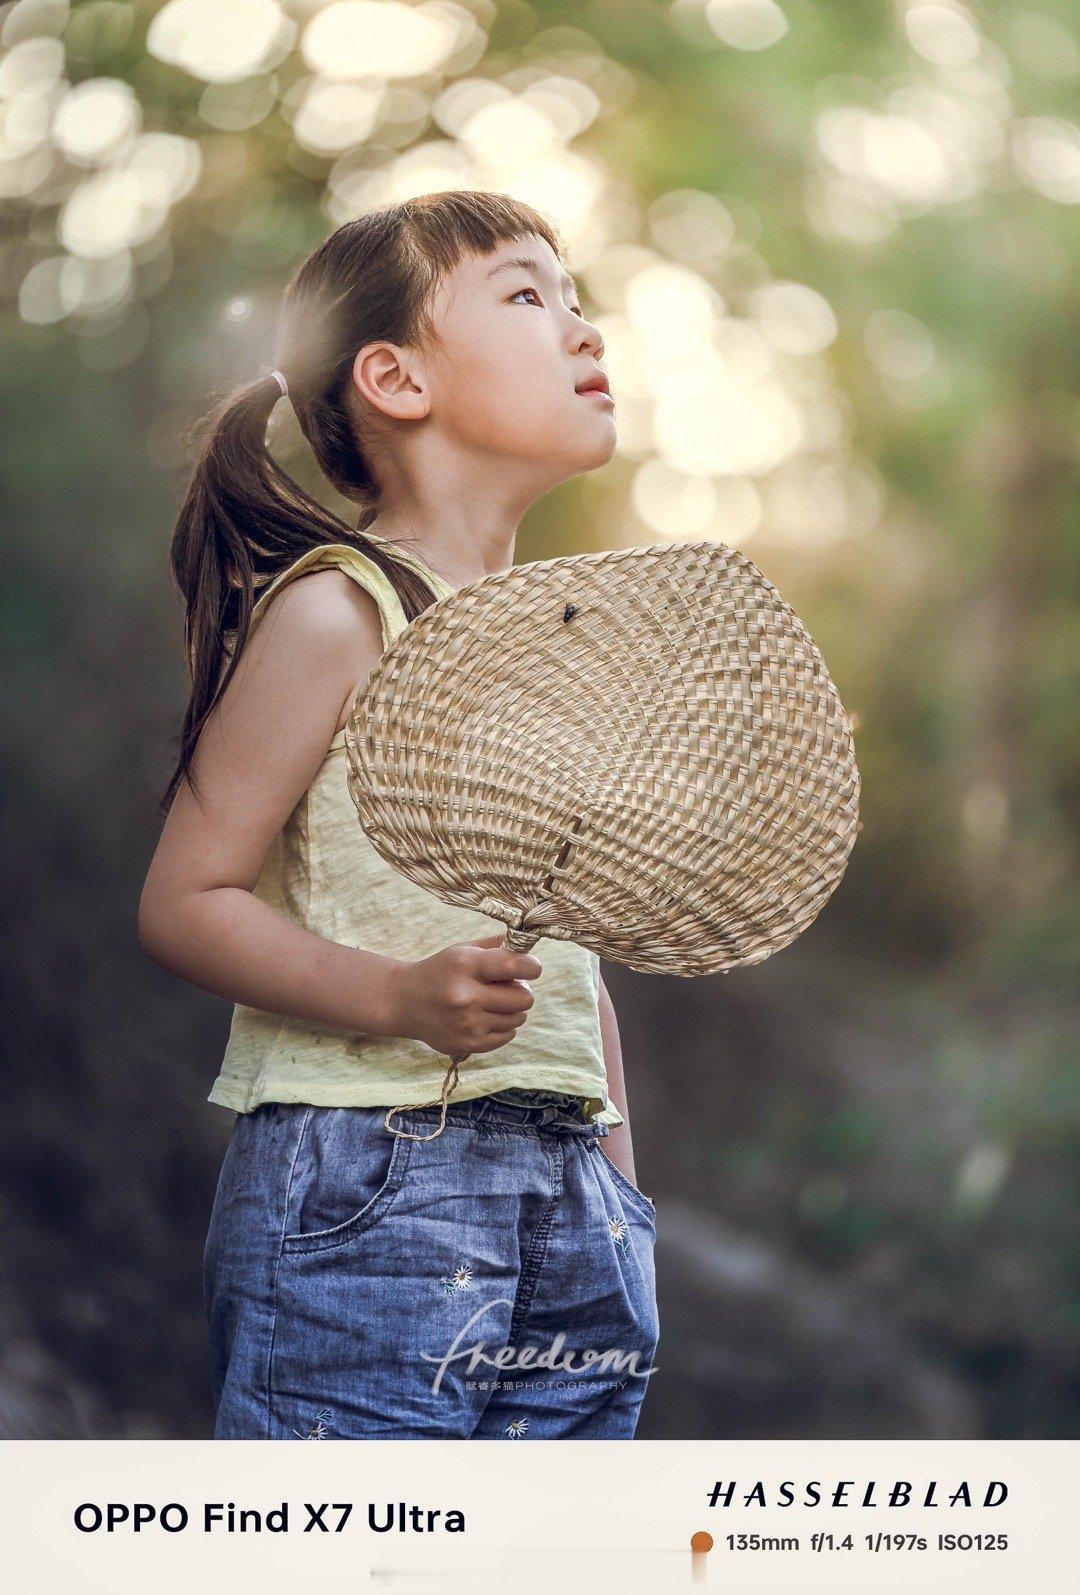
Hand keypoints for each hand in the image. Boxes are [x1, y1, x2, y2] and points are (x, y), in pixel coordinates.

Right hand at [387, 934, 541, 1059]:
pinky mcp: (468, 1045)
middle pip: (524, 998)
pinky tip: (486, 1016)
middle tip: (507, 986)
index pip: (514, 965)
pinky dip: (504, 1026)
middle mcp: (466, 997)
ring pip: (519, 1018)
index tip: (531, 967)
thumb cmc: (440, 971)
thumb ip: (498, 946)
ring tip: (493, 1001)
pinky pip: (508, 1035)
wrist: (404, 1002)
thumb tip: (530, 947)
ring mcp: (467, 1025)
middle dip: (521, 990)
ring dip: (512, 1009)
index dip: (532, 966)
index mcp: (465, 966)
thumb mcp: (463, 950)